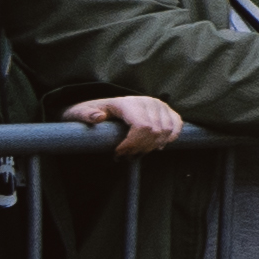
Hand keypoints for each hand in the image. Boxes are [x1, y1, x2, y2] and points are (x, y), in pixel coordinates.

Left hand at [63, 91, 182, 150]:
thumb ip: (86, 115)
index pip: (143, 126)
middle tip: (126, 157)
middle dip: (140, 148)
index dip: (133, 144)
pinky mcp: (168, 111)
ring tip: (137, 153)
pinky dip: (169, 139)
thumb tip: (98, 118)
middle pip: (155, 132)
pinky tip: (156, 146)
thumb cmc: (93, 112)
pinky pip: (176, 126)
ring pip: (166, 131)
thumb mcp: (83, 112)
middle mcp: (148, 102)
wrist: (106, 105)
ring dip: (152, 147)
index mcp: (129, 102)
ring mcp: (160, 105)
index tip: (118, 154)